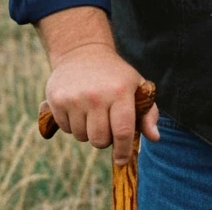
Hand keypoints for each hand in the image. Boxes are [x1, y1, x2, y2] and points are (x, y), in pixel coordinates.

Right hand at [43, 41, 159, 164]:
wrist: (82, 52)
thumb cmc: (115, 75)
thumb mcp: (137, 86)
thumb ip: (148, 113)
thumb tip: (154, 137)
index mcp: (120, 91)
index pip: (122, 131)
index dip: (123, 151)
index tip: (122, 160)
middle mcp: (97, 95)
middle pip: (100, 140)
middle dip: (105, 140)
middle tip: (107, 126)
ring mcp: (75, 98)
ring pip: (82, 137)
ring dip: (88, 132)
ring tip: (92, 113)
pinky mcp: (56, 100)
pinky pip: (66, 129)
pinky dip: (72, 125)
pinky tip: (78, 108)